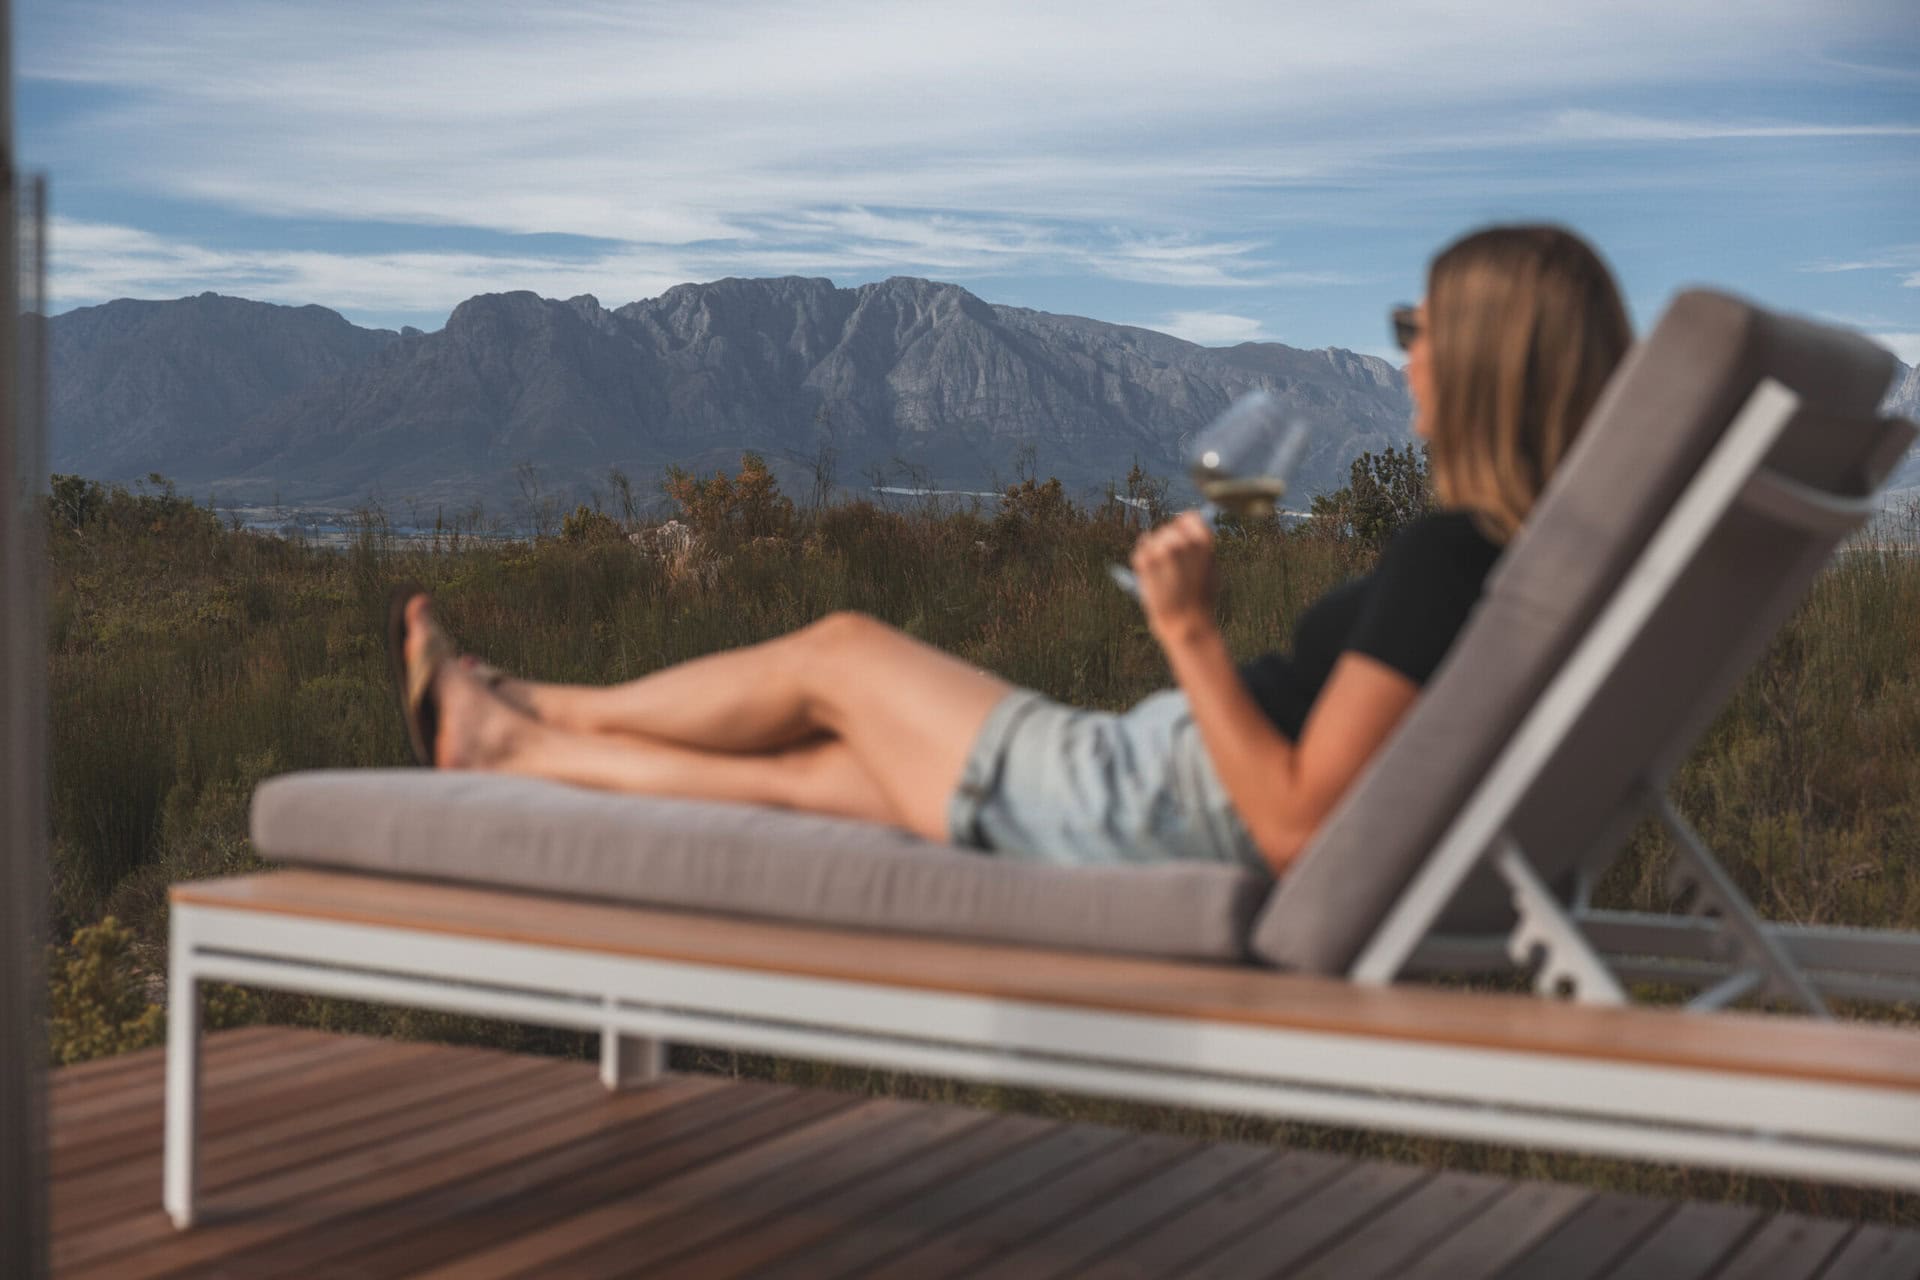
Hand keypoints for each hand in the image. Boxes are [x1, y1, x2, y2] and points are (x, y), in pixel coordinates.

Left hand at [1129, 511, 1217, 639]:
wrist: (1186, 623)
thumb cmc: (1202, 600)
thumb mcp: (1211, 569)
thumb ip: (1202, 549)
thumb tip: (1192, 535)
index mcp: (1202, 540)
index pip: (1189, 517)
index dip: (1185, 528)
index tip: (1183, 538)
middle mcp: (1181, 540)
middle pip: (1169, 528)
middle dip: (1168, 541)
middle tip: (1171, 563)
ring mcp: (1160, 550)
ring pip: (1153, 538)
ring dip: (1155, 550)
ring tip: (1163, 573)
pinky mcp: (1143, 560)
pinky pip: (1140, 549)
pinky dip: (1143, 559)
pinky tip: (1152, 575)